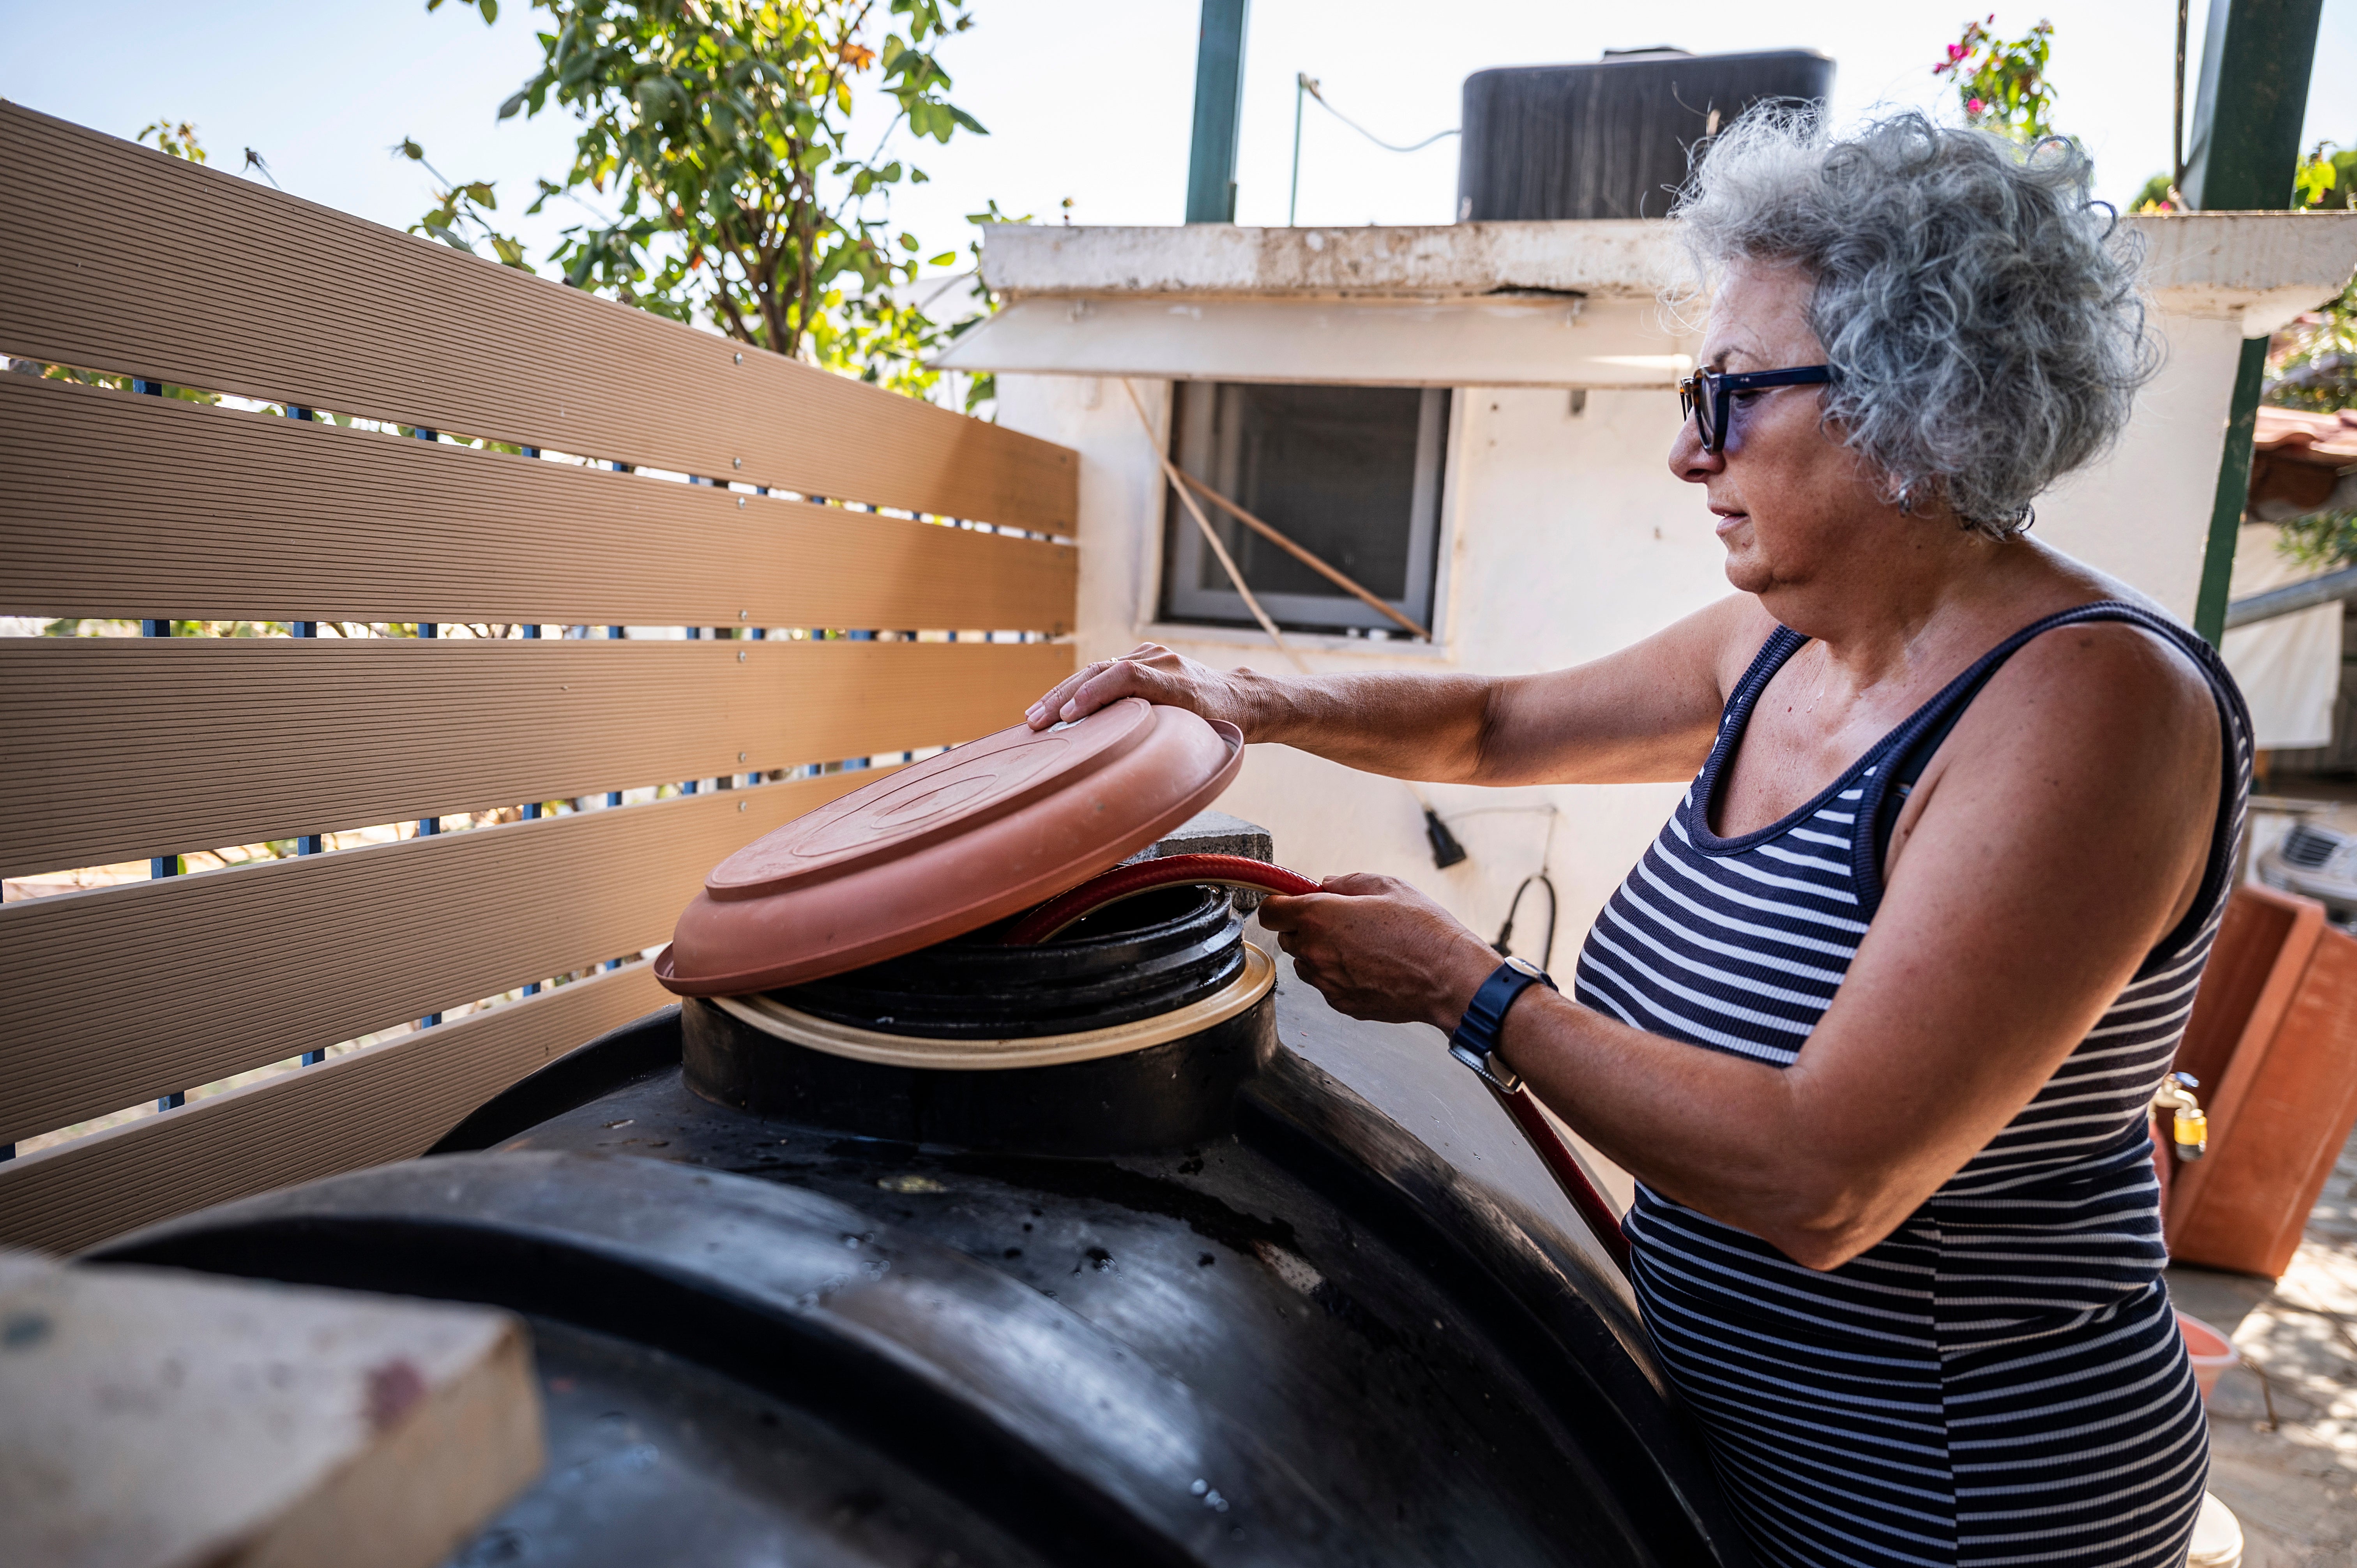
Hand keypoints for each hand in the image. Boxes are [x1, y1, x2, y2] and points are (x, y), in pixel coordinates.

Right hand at [1025, 644, 1263, 733]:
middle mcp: (1162, 662)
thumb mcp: (1201, 737)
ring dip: (1062, 693)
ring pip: (1096, 670)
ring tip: (1034, 715)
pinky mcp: (1142, 657)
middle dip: (1063, 697)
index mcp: (1177, 683)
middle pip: (1101, 671)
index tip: (1070, 716)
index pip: (1126, 678)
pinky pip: (1103, 670)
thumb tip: (1130, 769)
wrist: (1238, 697)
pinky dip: (1077, 689)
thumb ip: (1169, 741)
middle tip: (1036, 720)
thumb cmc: (1221, 725)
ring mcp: (1151, 655)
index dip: (1095, 695)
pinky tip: (1055, 706)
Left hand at [1256, 872, 1499, 1030]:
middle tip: (1339, 920)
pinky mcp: (1341, 1003)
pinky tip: (1370, 966)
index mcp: (1319, 916)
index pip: (1270, 911)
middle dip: (1305, 927)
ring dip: (1321, 952)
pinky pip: (1328, 984)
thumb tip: (1326, 885)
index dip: (1280, 904)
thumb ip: (1347, 883)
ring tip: (1359, 945)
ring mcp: (1327, 982)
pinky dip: (1339, 974)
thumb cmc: (1423, 931)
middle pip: (1288, 938)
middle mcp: (1315, 951)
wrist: (1449, 976)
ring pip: (1307, 963)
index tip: (1292, 901)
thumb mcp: (1387, 886)